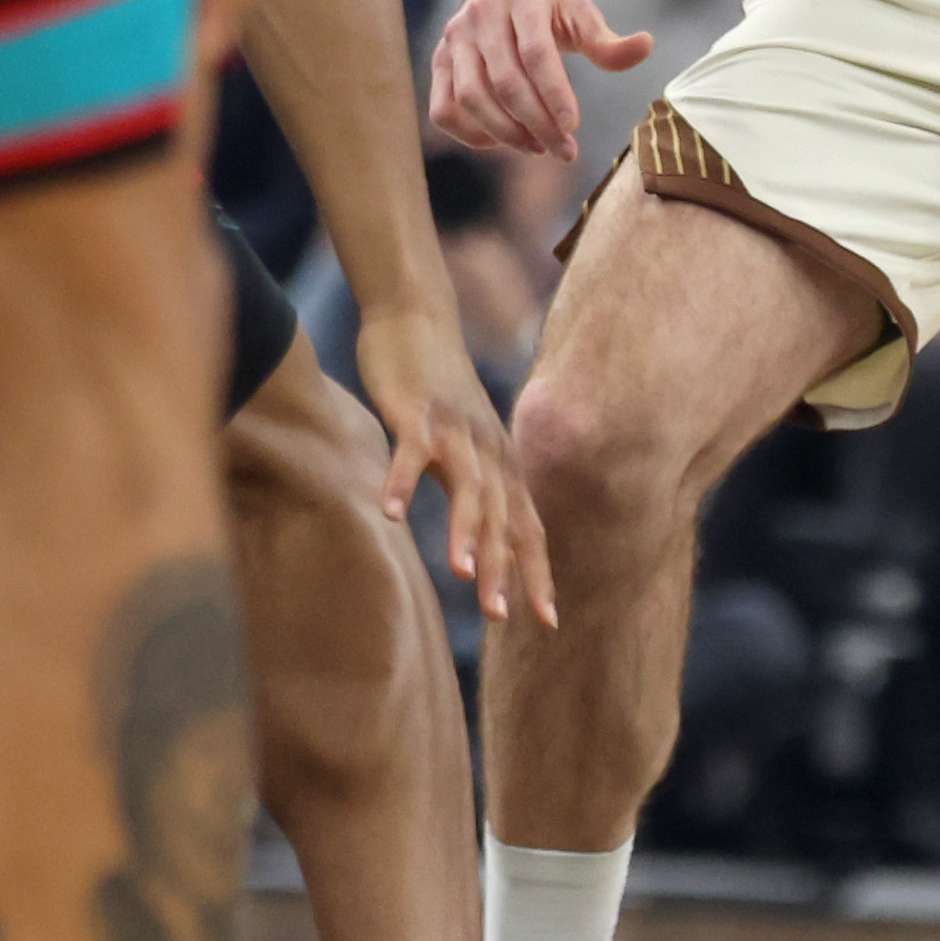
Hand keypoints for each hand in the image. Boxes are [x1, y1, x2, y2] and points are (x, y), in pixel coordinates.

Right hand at [355, 303, 554, 626]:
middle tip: (502, 617)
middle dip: (503, 569)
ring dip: (464, 532)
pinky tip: (392, 514)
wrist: (417, 317)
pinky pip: (410, 451)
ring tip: (460, 576)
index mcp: (501, 465)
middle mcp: (488, 451)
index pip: (528, 530)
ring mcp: (454, 430)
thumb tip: (483, 545)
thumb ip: (475, 490)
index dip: (538, 575)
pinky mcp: (417, 411)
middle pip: (502, 518)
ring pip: (467, 488)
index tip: (547, 623)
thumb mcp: (466, 445)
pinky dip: (402, 481)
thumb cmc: (438, 390)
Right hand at [427, 0, 648, 156]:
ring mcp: (455, 36)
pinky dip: (469, 132)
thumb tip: (646, 46)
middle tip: (564, 149)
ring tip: (539, 147)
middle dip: (536, 123)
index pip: (535, 52)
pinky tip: (501, 141)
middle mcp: (481, 12)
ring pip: (471, 97)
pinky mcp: (439, 57)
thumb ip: (608, 40)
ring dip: (506, 132)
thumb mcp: (582, 9)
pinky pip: (444, 106)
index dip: (553, 94)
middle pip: (504, 80)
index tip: (573, 126)